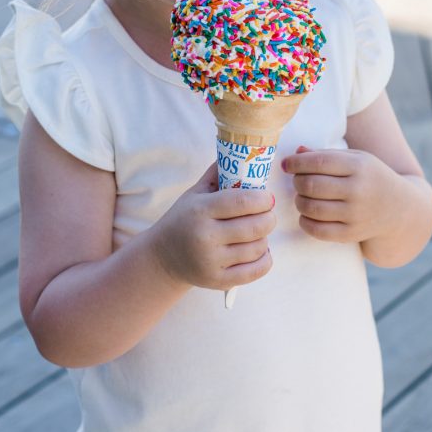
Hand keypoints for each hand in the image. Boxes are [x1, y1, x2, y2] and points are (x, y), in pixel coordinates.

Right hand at [150, 164, 275, 291]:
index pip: (241, 202)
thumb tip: (241, 150)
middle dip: (268, 217)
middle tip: (267, 214)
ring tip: (258, 231)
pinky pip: (255, 270)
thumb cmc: (183, 219)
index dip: (262, 198)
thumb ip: (217, 174)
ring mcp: (212, 261)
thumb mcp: (194, 193)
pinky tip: (260, 250)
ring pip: (258, 248)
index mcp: (200, 210)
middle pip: (255, 226)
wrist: (163, 257)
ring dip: (265, 238)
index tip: (267, 197)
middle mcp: (205, 237)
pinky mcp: (218, 281)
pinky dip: (265, 259)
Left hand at [282, 144, 391, 244]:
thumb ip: (326, 155)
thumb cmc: (370, 178)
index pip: (319, 162)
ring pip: (311, 208)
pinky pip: (318, 230)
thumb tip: (297, 152)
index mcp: (359, 166)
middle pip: (312, 185)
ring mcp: (355, 214)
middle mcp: (358, 190)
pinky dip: (305, 222)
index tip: (287, 164)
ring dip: (299, 201)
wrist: (400, 209)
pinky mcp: (352, 234)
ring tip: (302, 196)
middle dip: (297, 182)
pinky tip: (307, 214)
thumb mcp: (356, 159)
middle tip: (297, 181)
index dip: (297, 163)